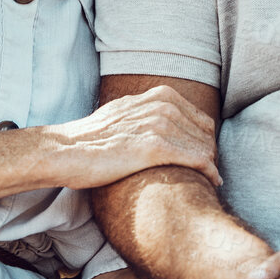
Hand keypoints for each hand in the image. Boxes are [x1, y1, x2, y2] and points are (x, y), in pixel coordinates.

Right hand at [49, 85, 220, 189]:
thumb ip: (148, 114)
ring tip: (212, 180)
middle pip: (206, 132)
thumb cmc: (92, 139)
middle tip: (210, 172)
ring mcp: (159, 125)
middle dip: (211, 153)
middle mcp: (162, 106)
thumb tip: (165, 124)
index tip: (205, 157)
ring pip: (204, 147)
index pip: (200, 118)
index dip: (205, 140)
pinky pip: (197, 160)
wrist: (66, 150)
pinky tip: (213, 182)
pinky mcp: (155, 147)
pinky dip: (209, 172)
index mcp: (159, 96)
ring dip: (211, 165)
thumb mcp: (126, 113)